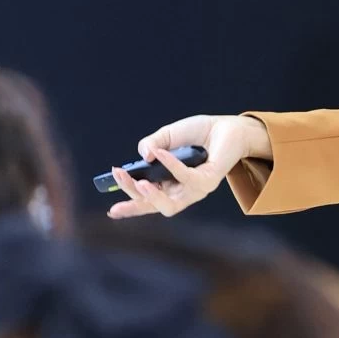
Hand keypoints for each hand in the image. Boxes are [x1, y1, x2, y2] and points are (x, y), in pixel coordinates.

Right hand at [106, 113, 270, 218]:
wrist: (226, 126)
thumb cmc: (198, 133)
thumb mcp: (168, 135)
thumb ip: (152, 144)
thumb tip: (143, 155)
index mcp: (169, 185)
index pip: (147, 202)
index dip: (130, 208)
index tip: (112, 211)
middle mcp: (182, 192)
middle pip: (154, 205)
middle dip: (133, 193)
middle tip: (118, 174)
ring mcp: (195, 190)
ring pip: (169, 204)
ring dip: (152, 195)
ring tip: (140, 182)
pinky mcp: (208, 181)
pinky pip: (187, 178)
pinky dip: (171, 166)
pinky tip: (161, 153)